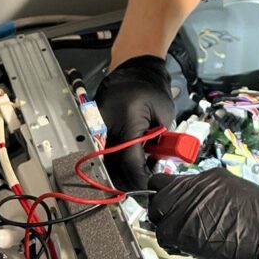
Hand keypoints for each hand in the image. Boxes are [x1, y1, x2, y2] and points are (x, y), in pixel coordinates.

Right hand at [94, 55, 173, 189]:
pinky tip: (129, 161)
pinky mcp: (93, 128)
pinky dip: (115, 162)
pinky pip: (102, 153)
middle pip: (113, 166)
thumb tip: (155, 170)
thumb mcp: (165, 117)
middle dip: (130, 180)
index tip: (149, 188)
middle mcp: (106, 123)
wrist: (135, 70)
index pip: (129, 160)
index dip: (140, 178)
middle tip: (145, 183)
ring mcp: (96, 126)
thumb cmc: (153, 91)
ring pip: (105, 163)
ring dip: (122, 173)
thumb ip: (160, 144)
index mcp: (128, 118)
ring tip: (140, 170)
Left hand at [147, 169, 258, 258]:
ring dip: (165, 225)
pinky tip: (186, 247)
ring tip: (183, 235)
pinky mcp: (180, 228)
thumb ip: (212, 194)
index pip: (170, 179)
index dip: (167, 192)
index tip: (170, 201)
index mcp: (207, 176)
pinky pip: (163, 235)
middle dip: (163, 208)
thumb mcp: (235, 191)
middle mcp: (192, 187)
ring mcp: (184, 206)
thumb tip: (202, 202)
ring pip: (157, 215)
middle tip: (174, 220)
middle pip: (158, 194)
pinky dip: (171, 242)